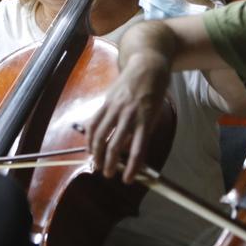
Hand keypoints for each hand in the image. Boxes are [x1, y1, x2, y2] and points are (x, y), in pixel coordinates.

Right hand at [86, 59, 170, 182]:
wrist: (147, 65)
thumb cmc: (155, 91)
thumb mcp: (155, 113)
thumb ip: (144, 131)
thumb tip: (132, 152)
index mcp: (145, 120)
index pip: (138, 150)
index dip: (131, 168)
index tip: (126, 180)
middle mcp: (129, 116)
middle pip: (115, 146)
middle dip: (109, 164)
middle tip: (108, 174)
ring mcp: (115, 108)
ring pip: (100, 136)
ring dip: (96, 153)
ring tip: (96, 164)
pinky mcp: (105, 102)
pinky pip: (94, 122)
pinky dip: (89, 137)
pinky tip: (89, 147)